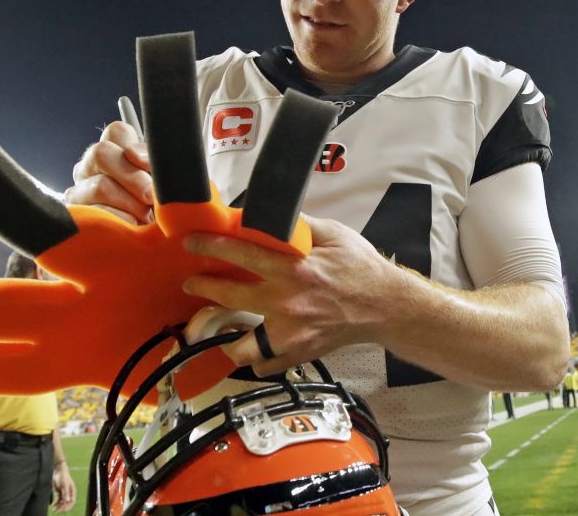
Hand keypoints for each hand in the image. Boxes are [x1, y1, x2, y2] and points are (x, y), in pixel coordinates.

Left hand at [52, 462, 76, 512]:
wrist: (58, 470)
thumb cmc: (63, 476)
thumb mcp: (64, 484)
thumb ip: (66, 492)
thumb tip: (67, 501)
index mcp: (72, 491)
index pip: (71, 502)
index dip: (68, 506)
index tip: (63, 510)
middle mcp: (68, 493)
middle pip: (66, 503)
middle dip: (62, 507)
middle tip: (57, 511)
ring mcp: (63, 493)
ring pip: (62, 502)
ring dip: (59, 506)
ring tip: (54, 510)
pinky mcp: (59, 492)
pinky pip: (58, 500)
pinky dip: (56, 503)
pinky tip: (53, 506)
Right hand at [65, 121, 152, 223]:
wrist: (148, 245)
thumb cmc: (156, 210)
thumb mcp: (162, 186)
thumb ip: (153, 165)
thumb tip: (136, 157)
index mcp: (114, 152)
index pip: (116, 132)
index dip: (134, 147)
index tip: (148, 167)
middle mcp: (91, 167)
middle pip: (101, 153)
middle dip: (131, 177)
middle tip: (150, 196)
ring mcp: (79, 191)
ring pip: (99, 186)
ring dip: (129, 203)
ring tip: (145, 217)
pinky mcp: (75, 216)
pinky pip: (94, 213)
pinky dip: (118, 221)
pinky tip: (132, 227)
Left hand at [181, 215, 410, 375]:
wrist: (386, 306)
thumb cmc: (361, 267)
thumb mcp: (334, 234)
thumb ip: (299, 224)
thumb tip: (270, 214)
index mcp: (294, 268)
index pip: (241, 254)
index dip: (211, 246)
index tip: (191, 243)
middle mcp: (287, 302)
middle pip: (230, 297)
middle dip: (203, 288)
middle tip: (192, 283)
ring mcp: (291, 333)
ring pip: (240, 346)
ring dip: (225, 338)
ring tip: (219, 328)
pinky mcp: (298, 353)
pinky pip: (264, 364)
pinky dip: (255, 358)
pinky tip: (250, 348)